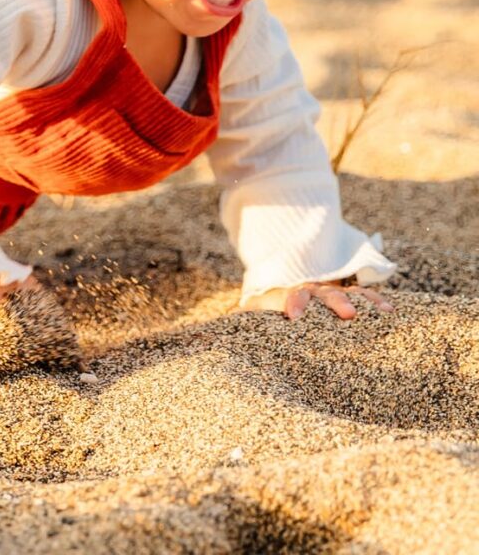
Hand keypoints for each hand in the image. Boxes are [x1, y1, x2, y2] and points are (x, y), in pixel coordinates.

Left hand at [241, 279, 394, 319]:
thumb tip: (219, 323)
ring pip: (348, 291)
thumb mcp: (254, 312)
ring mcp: (332, 292)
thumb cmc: (269, 309)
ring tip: (382, 313)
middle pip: (323, 293)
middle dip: (335, 301)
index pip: (290, 296)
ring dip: (364, 301)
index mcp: (288, 295)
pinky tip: (391, 312)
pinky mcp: (349, 298)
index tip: (295, 317)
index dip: (293, 303)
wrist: (282, 286)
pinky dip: (376, 302)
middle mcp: (312, 291)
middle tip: (348, 315)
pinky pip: (364, 296)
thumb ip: (243, 317)